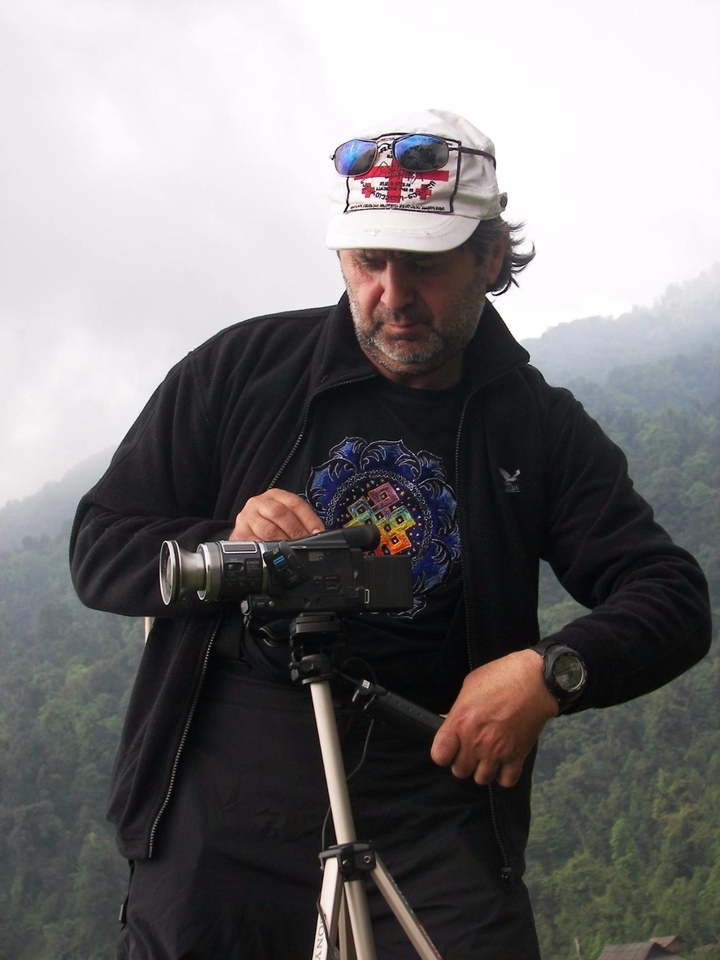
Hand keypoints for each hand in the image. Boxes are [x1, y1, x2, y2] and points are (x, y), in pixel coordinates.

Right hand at [230, 489, 324, 541]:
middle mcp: (258, 503)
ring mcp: (247, 518)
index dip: (309, 519)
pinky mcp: (239, 534)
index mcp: (274, 495)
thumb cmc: (268, 524)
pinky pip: (256, 543)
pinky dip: (268, 549)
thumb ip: (299, 522)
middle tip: (305, 543)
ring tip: (292, 550)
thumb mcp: (284, 517)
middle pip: (280, 513)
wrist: (244, 531)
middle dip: (296, 531)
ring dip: (284, 541)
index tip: (317, 532)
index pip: (294, 503)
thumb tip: (317, 535)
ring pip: (268, 529)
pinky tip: (274, 554)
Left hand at [430, 649, 558, 787]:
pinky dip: (504, 775)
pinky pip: (505, 781)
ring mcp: (496, 752)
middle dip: (463, 761)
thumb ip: (458, 710)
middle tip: (470, 749)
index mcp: (460, 722)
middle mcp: (475, 742)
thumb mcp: (469, 686)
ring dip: (482, 769)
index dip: (443, 753)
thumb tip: (450, 723)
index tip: (449, 747)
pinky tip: (504, 763)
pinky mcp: (517, 757)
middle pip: (459, 771)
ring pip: (481, 779)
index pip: (439, 756)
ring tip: (487, 756)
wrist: (535, 681)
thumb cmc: (499, 677)